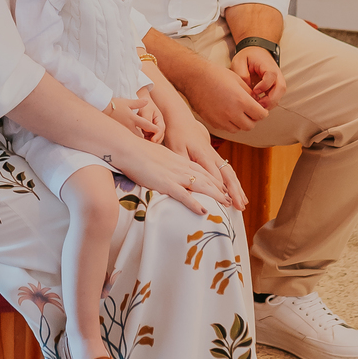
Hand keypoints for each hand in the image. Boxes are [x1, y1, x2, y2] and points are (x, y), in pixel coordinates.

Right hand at [104, 95, 161, 140]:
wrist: (101, 108)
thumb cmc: (114, 104)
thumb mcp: (127, 102)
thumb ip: (138, 103)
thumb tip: (147, 100)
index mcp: (132, 118)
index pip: (146, 124)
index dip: (153, 128)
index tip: (158, 131)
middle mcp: (128, 126)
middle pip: (140, 136)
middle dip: (146, 139)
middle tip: (152, 141)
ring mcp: (123, 130)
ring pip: (133, 138)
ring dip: (139, 140)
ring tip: (144, 143)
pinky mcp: (117, 132)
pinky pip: (126, 137)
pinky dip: (131, 140)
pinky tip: (132, 142)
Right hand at [107, 143, 223, 219]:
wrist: (128, 148)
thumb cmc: (138, 151)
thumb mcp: (159, 155)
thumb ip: (167, 163)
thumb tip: (169, 171)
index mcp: (179, 160)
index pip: (202, 170)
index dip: (214, 179)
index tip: (222, 187)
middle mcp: (181, 166)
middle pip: (206, 178)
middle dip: (220, 189)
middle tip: (230, 199)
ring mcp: (174, 175)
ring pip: (201, 186)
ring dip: (215, 195)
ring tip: (226, 204)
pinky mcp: (166, 183)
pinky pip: (184, 195)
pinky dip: (195, 204)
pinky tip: (204, 210)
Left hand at [136, 88, 165, 144]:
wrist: (140, 101)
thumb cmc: (143, 105)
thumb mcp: (146, 111)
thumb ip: (147, 120)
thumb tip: (147, 131)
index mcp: (159, 120)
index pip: (160, 130)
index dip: (157, 136)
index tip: (152, 140)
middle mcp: (158, 125)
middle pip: (159, 136)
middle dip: (154, 140)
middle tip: (146, 143)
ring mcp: (153, 128)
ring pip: (154, 138)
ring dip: (149, 140)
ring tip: (142, 141)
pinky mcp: (148, 131)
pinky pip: (148, 137)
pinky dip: (146, 139)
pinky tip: (140, 140)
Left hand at [161, 104, 245, 209]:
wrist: (182, 121)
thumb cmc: (177, 135)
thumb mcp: (176, 148)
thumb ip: (183, 163)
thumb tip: (188, 179)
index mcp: (203, 155)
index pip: (215, 175)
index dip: (221, 190)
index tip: (226, 203)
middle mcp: (213, 157)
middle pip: (228, 175)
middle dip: (236, 192)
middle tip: (241, 207)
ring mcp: (215, 157)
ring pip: (230, 174)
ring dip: (238, 189)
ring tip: (243, 203)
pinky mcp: (214, 157)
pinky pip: (227, 171)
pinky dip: (233, 183)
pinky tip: (236, 192)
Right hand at [185, 56, 269, 134]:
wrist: (194, 77)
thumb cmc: (215, 75)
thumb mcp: (238, 80)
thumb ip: (250, 94)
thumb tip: (257, 102)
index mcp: (241, 100)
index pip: (260, 115)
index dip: (262, 112)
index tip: (260, 109)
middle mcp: (231, 113)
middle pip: (250, 125)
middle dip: (253, 119)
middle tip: (250, 111)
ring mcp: (221, 119)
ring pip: (238, 129)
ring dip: (240, 123)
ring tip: (237, 112)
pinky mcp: (212, 122)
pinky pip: (226, 128)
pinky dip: (229, 124)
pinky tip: (227, 113)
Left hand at [230, 46, 286, 112]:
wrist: (256, 51)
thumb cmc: (247, 57)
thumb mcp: (240, 61)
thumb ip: (242, 75)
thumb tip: (248, 91)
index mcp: (267, 65)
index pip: (271, 76)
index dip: (264, 86)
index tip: (254, 91)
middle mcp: (277, 74)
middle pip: (281, 88)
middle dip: (270, 100)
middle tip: (258, 106)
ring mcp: (278, 81)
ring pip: (280, 95)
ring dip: (270, 104)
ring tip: (257, 107)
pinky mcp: (275, 87)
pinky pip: (276, 98)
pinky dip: (269, 104)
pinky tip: (259, 106)